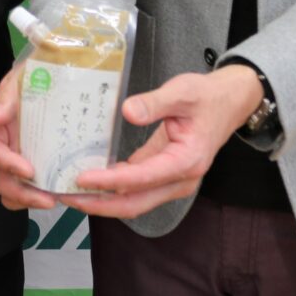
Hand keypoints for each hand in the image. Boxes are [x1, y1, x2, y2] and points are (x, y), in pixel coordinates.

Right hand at [0, 69, 59, 211]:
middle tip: (48, 199)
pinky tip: (61, 194)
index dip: (7, 164)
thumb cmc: (32, 78)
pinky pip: (32, 187)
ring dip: (30, 200)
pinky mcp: (35, 164)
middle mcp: (3, 147)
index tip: (29, 171)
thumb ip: (6, 99)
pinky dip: (41, 195)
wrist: (51, 78)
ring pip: (13, 189)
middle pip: (1, 179)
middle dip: (21, 194)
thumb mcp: (18, 81)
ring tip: (54, 200)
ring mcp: (18, 158)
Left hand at [61, 66, 262, 218]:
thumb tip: (126, 111)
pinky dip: (111, 190)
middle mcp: (180, 179)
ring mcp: (172, 181)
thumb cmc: (207, 97)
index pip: (141, 178)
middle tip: (66, 196)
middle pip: (135, 203)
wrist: (230, 102)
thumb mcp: (182, 92)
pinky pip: (135, 189)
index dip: (110, 181)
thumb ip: (154, 103)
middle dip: (99, 203)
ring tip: (69, 192)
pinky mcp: (163, 175)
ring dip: (102, 201)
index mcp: (186, 161)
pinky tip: (88, 181)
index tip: (82, 178)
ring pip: (134, 201)